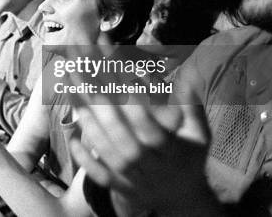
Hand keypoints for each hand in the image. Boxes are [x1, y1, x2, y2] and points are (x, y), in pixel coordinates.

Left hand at [68, 90, 211, 213]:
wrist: (182, 197)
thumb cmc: (189, 156)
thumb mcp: (198, 133)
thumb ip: (191, 106)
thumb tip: (187, 76)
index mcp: (173, 154)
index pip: (153, 133)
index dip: (139, 111)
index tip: (125, 86)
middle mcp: (153, 169)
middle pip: (128, 146)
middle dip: (110, 119)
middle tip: (94, 93)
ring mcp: (135, 181)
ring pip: (111, 158)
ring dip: (94, 132)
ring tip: (80, 107)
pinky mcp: (120, 188)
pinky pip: (99, 177)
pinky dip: (85, 159)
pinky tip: (73, 139)